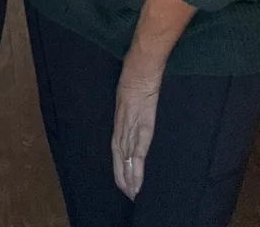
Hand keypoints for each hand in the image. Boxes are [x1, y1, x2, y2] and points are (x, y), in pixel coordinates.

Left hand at [112, 57, 163, 200]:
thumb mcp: (128, 93)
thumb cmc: (134, 74)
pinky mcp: (142, 121)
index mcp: (120, 117)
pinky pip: (139, 145)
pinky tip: (137, 174)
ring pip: (127, 154)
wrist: (141, 66)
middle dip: (123, 175)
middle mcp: (124, 123)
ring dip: (130, 173)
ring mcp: (132, 123)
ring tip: (132, 191)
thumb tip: (132, 113)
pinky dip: (136, 161)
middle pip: (120, 154)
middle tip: (127, 194)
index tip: (121, 181)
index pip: (117, 146)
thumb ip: (129, 105)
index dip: (118, 164)